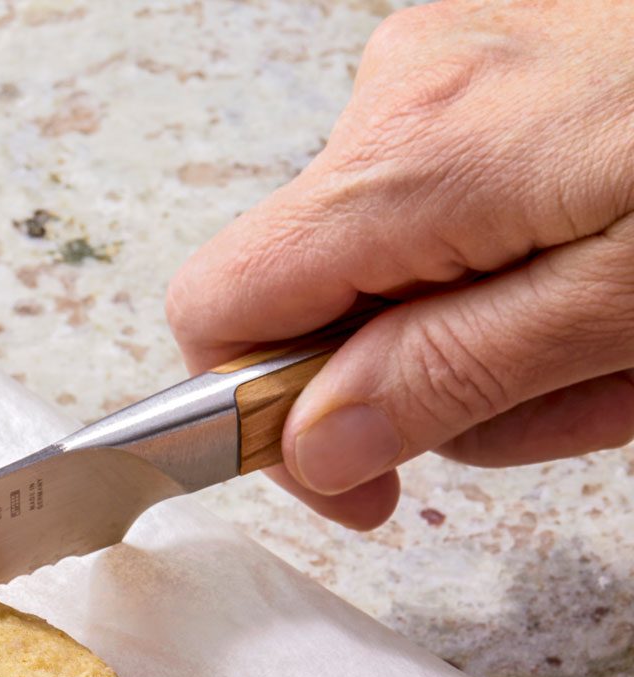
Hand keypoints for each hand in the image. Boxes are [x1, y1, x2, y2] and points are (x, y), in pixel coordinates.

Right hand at [167, 0, 633, 528]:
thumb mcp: (626, 312)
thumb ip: (450, 381)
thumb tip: (310, 445)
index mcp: (412, 158)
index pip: (220, 310)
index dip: (259, 418)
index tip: (361, 479)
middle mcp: (406, 91)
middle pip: (320, 294)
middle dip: (428, 376)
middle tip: (573, 391)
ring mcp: (454, 62)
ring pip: (399, 257)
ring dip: (493, 326)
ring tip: (624, 327)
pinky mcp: (502, 58)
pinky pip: (457, 200)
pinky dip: (523, 260)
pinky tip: (616, 268)